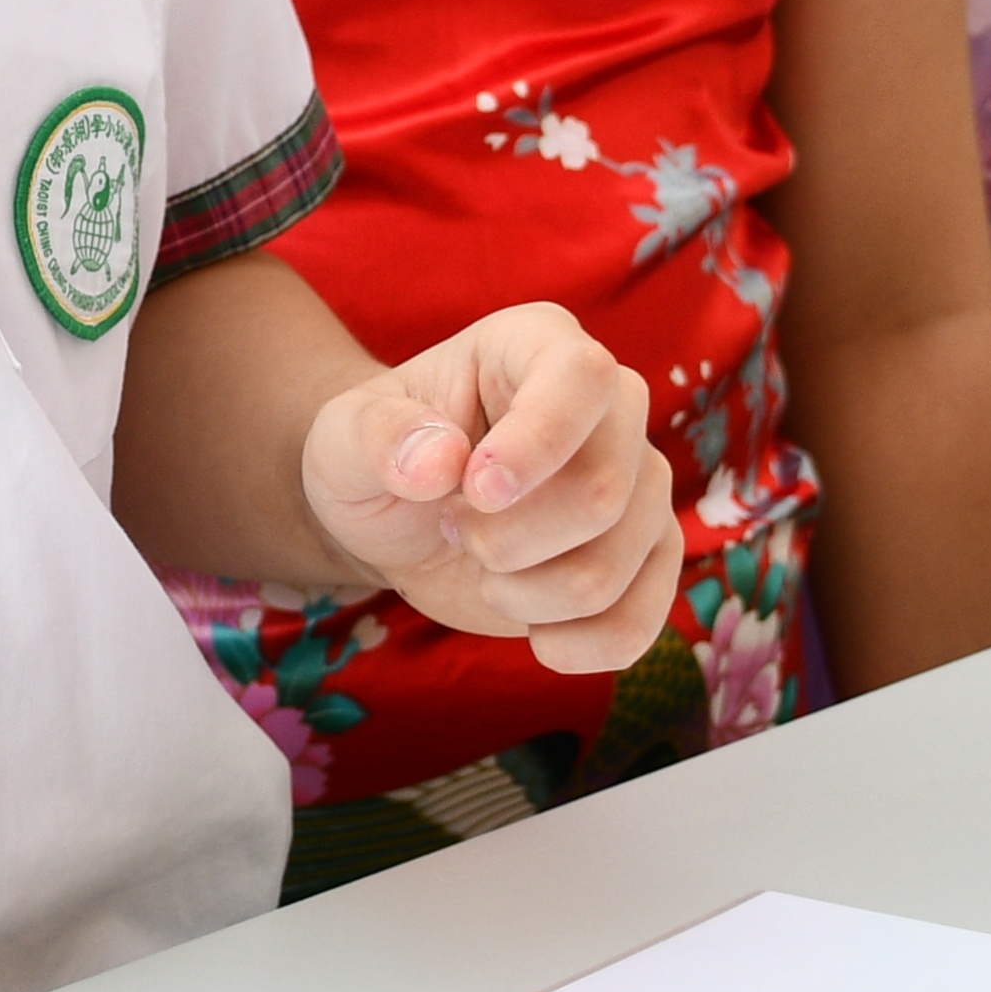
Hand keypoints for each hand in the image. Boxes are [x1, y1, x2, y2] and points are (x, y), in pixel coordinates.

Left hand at [299, 303, 679, 674]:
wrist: (404, 521)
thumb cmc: (380, 459)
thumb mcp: (343, 439)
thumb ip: (377, 438)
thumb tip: (438, 461)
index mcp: (539, 345)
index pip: (582, 379)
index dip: (537, 442)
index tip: (474, 492)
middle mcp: (611, 408)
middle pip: (604, 490)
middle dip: (507, 541)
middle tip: (455, 529)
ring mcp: (640, 485)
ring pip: (612, 567)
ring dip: (525, 595)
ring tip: (485, 566)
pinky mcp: (647, 556)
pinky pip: (639, 621)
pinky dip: (576, 645)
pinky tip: (534, 630)